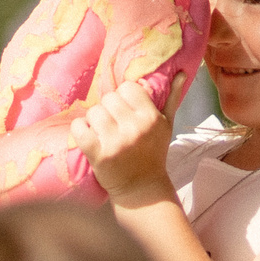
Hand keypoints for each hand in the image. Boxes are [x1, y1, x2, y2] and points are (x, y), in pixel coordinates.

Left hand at [70, 77, 176, 208]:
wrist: (141, 188)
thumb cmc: (154, 153)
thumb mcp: (167, 125)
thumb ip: (173, 97)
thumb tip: (181, 72)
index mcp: (151, 118)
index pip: (128, 87)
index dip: (124, 98)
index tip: (126, 111)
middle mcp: (135, 128)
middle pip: (108, 98)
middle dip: (109, 109)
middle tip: (113, 123)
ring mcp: (115, 141)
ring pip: (93, 111)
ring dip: (94, 121)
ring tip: (103, 132)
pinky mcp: (98, 154)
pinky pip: (78, 127)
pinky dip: (80, 129)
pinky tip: (89, 137)